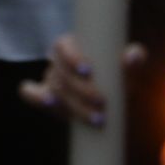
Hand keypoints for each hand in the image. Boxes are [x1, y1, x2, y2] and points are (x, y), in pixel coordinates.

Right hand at [16, 34, 146, 127]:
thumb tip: (132, 56)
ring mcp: (49, 81)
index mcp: (72, 47)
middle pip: (59, 72)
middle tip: (102, 103)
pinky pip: (30, 94)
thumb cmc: (119, 80)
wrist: (114, 103)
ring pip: (52, 89)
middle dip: (79, 89)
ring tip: (96, 119)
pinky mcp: (46, 99)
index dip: (71, 57)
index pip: (62, 45)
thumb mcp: (127, 71)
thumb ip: (134, 60)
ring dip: (72, 104)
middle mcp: (57, 62)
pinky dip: (34, 96)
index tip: (88, 70)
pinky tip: (49, 102)